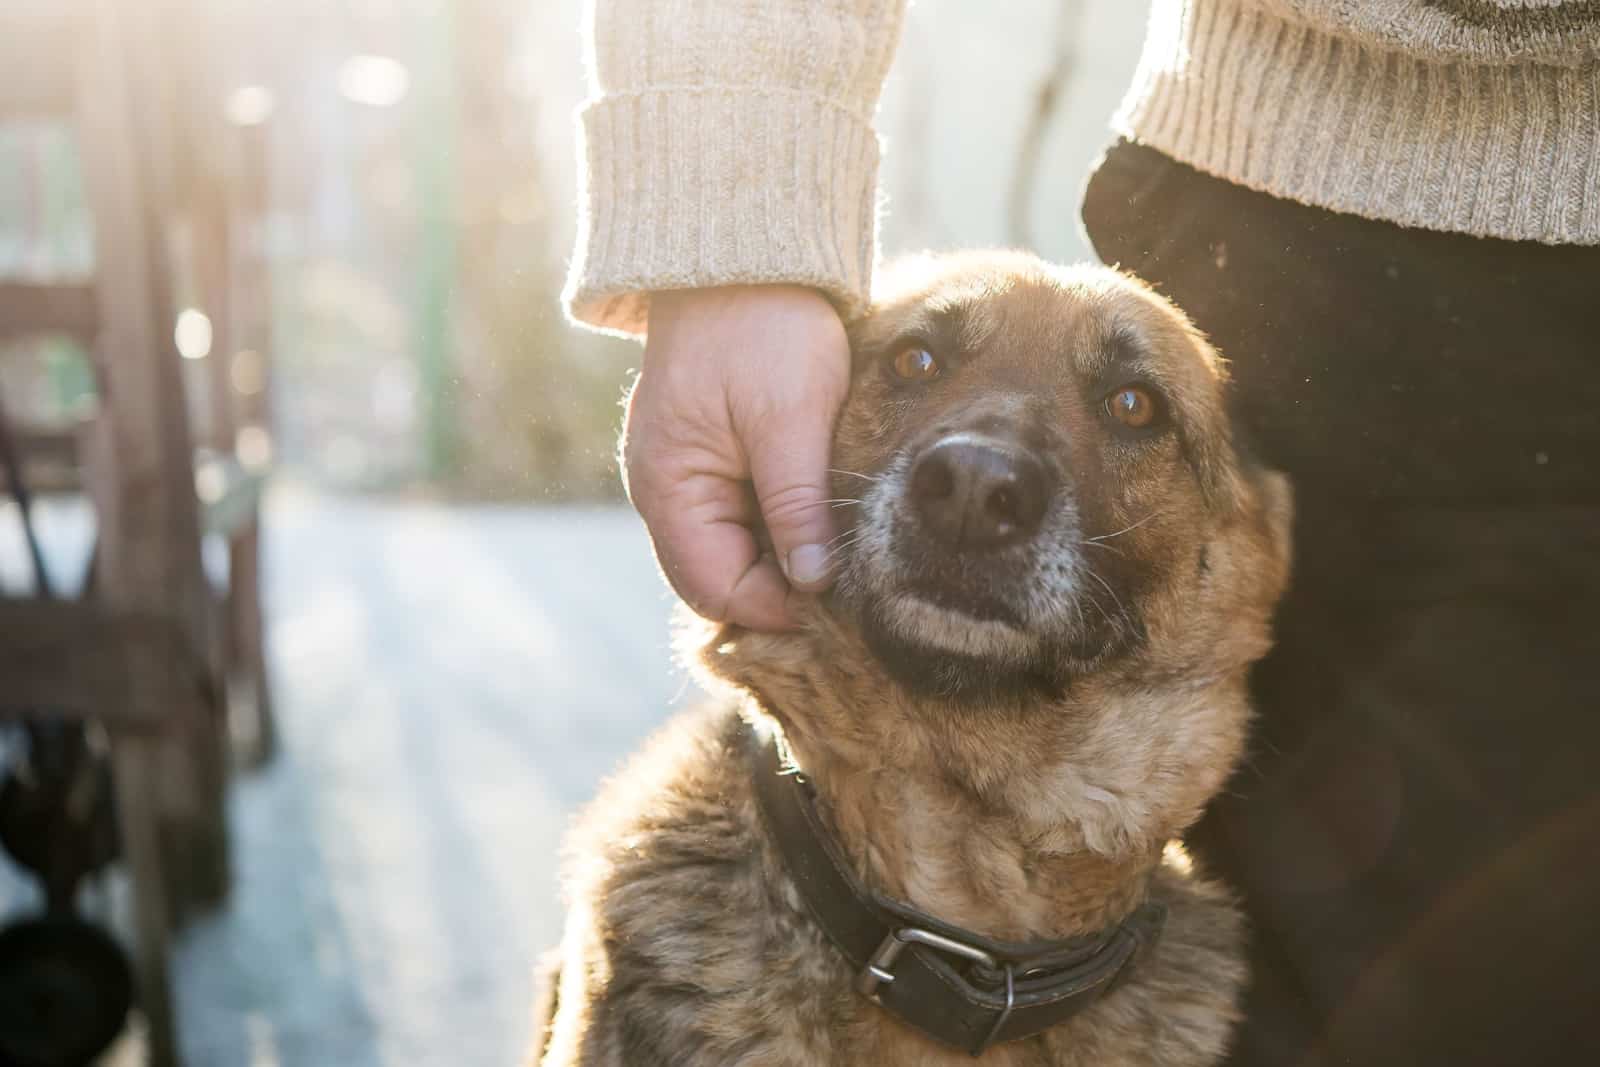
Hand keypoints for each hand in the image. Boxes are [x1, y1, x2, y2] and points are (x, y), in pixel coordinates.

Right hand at [624, 285, 850, 630]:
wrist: (746, 253)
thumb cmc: (763, 327)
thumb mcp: (789, 418)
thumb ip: (796, 504)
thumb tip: (813, 583)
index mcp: (668, 487)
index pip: (714, 589)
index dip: (776, 607)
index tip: (839, 602)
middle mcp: (664, 492)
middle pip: (720, 578)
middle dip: (780, 590)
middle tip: (849, 584)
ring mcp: (685, 475)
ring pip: (735, 551)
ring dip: (784, 557)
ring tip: (840, 548)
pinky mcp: (710, 458)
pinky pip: (742, 516)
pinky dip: (780, 525)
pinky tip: (823, 514)